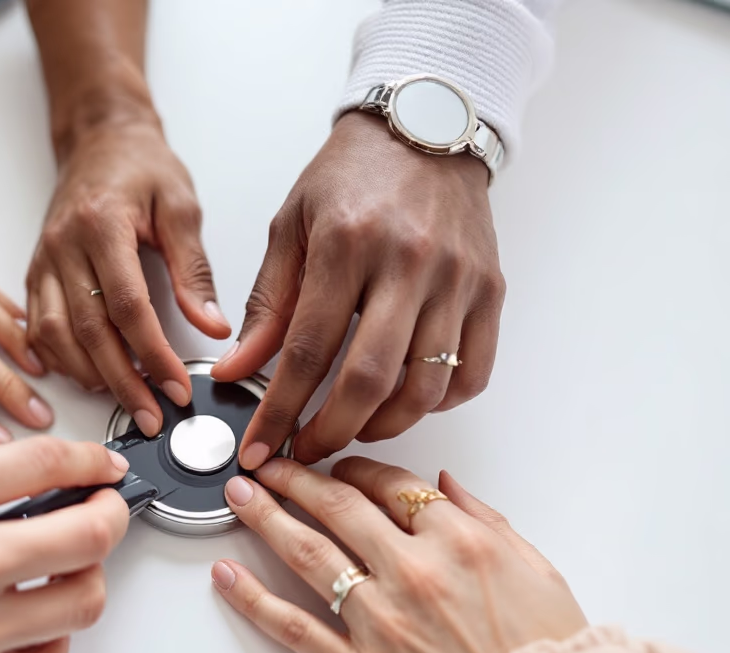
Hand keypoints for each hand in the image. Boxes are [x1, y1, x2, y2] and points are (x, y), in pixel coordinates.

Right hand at [0, 395, 130, 652]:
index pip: (44, 463)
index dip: (89, 459)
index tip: (101, 464)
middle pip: (87, 534)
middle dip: (111, 515)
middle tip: (106, 510)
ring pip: (81, 604)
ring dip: (88, 579)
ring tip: (70, 567)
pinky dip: (53, 641)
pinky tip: (32, 623)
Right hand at [26, 117, 230, 435]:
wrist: (100, 139)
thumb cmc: (140, 166)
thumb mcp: (180, 206)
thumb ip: (194, 269)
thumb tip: (210, 325)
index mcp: (101, 225)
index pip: (127, 306)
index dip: (153, 353)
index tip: (176, 386)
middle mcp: (63, 246)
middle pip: (89, 331)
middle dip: (122, 382)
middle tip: (152, 414)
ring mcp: (44, 261)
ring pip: (57, 336)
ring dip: (90, 376)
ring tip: (124, 401)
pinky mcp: (36, 272)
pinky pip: (38, 328)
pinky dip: (60, 360)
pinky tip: (86, 377)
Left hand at [211, 457, 585, 652]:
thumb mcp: (540, 572)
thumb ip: (488, 520)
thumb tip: (446, 485)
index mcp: (460, 542)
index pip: (391, 484)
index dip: (356, 468)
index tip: (339, 465)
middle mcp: (413, 571)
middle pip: (337, 506)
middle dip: (296, 477)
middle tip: (270, 464)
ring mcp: (380, 620)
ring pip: (307, 552)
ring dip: (265, 516)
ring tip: (239, 496)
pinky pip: (292, 626)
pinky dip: (251, 597)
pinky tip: (226, 574)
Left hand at [212, 111, 505, 466]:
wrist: (427, 123)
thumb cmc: (354, 174)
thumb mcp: (292, 226)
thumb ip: (269, 304)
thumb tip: (239, 368)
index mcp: (347, 244)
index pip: (308, 350)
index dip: (280, 410)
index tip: (261, 447)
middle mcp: (408, 263)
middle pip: (369, 380)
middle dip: (330, 432)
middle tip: (305, 451)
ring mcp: (457, 279)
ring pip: (426, 387)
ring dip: (383, 425)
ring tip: (350, 428)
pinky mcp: (490, 290)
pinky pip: (472, 372)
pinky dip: (438, 403)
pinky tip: (403, 401)